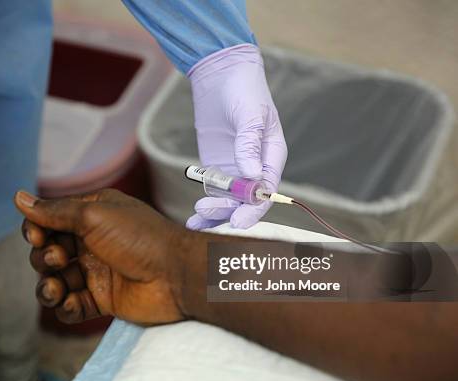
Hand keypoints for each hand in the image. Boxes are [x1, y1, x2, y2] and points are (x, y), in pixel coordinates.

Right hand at [14, 189, 186, 324]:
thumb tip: (18, 198)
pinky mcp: (102, 300)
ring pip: (56, 282)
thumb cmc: (139, 237)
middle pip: (48, 253)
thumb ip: (55, 211)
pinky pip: (72, 306)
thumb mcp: (94, 215)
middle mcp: (91, 243)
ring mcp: (96, 272)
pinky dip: (66, 307)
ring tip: (55, 290)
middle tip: (59, 259)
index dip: (36, 230)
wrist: (176, 275)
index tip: (37, 237)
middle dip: (44, 258)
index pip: (49, 221)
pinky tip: (72, 303)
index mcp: (91, 216)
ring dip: (48, 288)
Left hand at [187, 44, 286, 229]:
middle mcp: (255, 168)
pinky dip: (205, 209)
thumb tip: (250, 174)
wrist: (221, 74)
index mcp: (272, 156)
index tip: (238, 221)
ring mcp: (235, 170)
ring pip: (228, 202)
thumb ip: (249, 144)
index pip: (266, 190)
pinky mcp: (216, 168)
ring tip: (195, 221)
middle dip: (228, 212)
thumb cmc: (244, 89)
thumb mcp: (249, 114)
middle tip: (206, 214)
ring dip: (214, 215)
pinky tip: (193, 222)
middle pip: (246, 201)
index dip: (254, 208)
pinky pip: (213, 193)